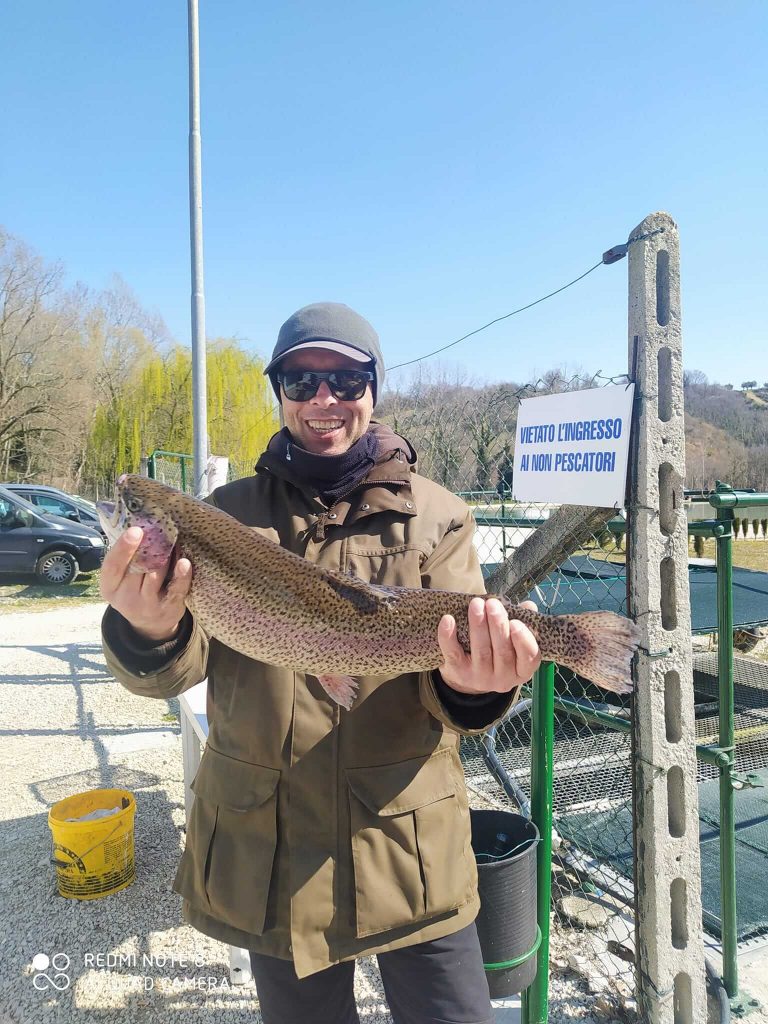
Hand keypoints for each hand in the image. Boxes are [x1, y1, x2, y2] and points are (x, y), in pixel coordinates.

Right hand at [100, 526, 191, 641]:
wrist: (150, 624)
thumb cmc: (134, 590)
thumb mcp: (121, 579)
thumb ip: (125, 558)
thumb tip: (136, 521)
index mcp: (110, 586)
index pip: (112, 566)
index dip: (123, 548)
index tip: (135, 530)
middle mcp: (125, 597)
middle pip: (137, 568)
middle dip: (149, 547)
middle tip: (160, 527)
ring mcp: (147, 605)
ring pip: (156, 576)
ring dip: (165, 556)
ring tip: (172, 537)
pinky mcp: (168, 608)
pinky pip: (176, 589)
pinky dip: (181, 575)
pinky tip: (185, 562)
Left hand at [437, 598, 540, 695]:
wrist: (468, 675)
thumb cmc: (496, 650)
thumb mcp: (513, 640)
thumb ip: (523, 621)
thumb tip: (528, 606)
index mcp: (522, 669)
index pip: (530, 657)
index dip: (524, 640)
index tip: (515, 621)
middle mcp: (504, 678)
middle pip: (503, 651)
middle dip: (497, 625)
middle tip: (492, 603)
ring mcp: (481, 678)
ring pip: (481, 651)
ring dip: (478, 625)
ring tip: (476, 604)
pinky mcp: (459, 673)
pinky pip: (454, 654)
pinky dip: (448, 636)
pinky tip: (448, 619)